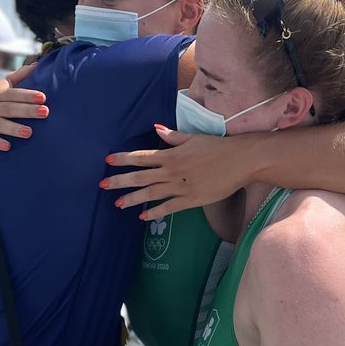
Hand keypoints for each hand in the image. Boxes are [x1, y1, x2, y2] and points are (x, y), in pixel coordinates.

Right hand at [0, 63, 46, 149]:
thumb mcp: (2, 86)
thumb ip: (18, 76)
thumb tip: (36, 65)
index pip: (13, 94)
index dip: (27, 95)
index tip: (43, 97)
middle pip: (9, 108)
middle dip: (27, 110)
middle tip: (45, 112)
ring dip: (13, 128)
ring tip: (29, 132)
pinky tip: (8, 147)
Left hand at [102, 126, 245, 218]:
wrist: (241, 161)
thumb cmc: (219, 147)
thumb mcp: (194, 138)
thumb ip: (173, 137)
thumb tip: (156, 129)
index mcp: (171, 155)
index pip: (142, 157)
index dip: (124, 159)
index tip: (108, 161)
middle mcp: (172, 171)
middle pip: (140, 177)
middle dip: (120, 181)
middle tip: (103, 185)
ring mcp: (180, 187)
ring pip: (150, 194)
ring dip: (132, 198)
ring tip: (118, 203)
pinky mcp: (191, 200)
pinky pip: (168, 207)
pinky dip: (155, 212)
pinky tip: (142, 216)